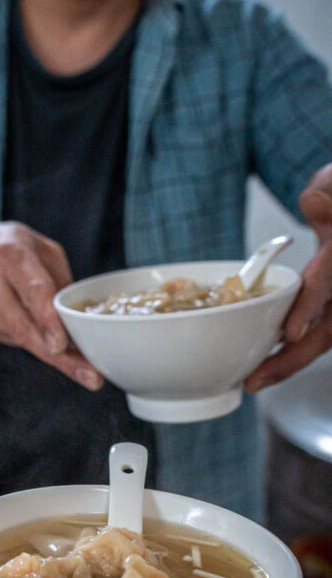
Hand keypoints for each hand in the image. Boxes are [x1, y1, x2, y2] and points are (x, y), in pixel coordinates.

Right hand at [0, 221, 103, 389]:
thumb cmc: (6, 248)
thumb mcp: (36, 247)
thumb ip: (59, 278)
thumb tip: (81, 317)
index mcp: (11, 256)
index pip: (32, 290)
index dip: (47, 320)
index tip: (61, 344)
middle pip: (25, 327)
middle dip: (59, 356)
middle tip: (91, 376)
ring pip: (24, 340)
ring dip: (57, 357)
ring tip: (88, 371)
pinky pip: (20, 340)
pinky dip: (41, 346)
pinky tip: (57, 346)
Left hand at [245, 163, 331, 392]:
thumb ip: (327, 195)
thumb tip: (311, 204)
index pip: (330, 279)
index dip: (312, 306)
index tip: (290, 333)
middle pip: (330, 327)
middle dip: (294, 357)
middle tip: (256, 380)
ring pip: (325, 337)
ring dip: (291, 362)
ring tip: (254, 382)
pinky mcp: (331, 309)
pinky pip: (319, 333)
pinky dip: (294, 352)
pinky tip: (266, 366)